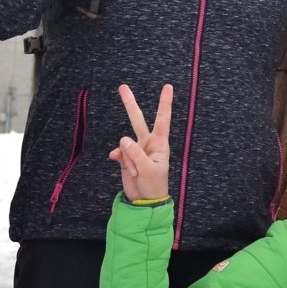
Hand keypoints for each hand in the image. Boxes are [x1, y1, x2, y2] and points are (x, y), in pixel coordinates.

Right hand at [109, 84, 174, 202]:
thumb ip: (136, 154)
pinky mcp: (126, 157)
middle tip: (122, 86)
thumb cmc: (154, 185)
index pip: (162, 120)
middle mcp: (147, 143)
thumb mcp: (148, 170)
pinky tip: (124, 168)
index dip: (164, 103)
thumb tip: (123, 138)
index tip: (167, 86)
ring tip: (136, 173)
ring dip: (128, 159)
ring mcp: (136, 149)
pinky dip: (120, 160)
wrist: (144, 201)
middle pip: (137, 120)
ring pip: (125, 144)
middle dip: (129, 103)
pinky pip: (119, 152)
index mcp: (159, 144)